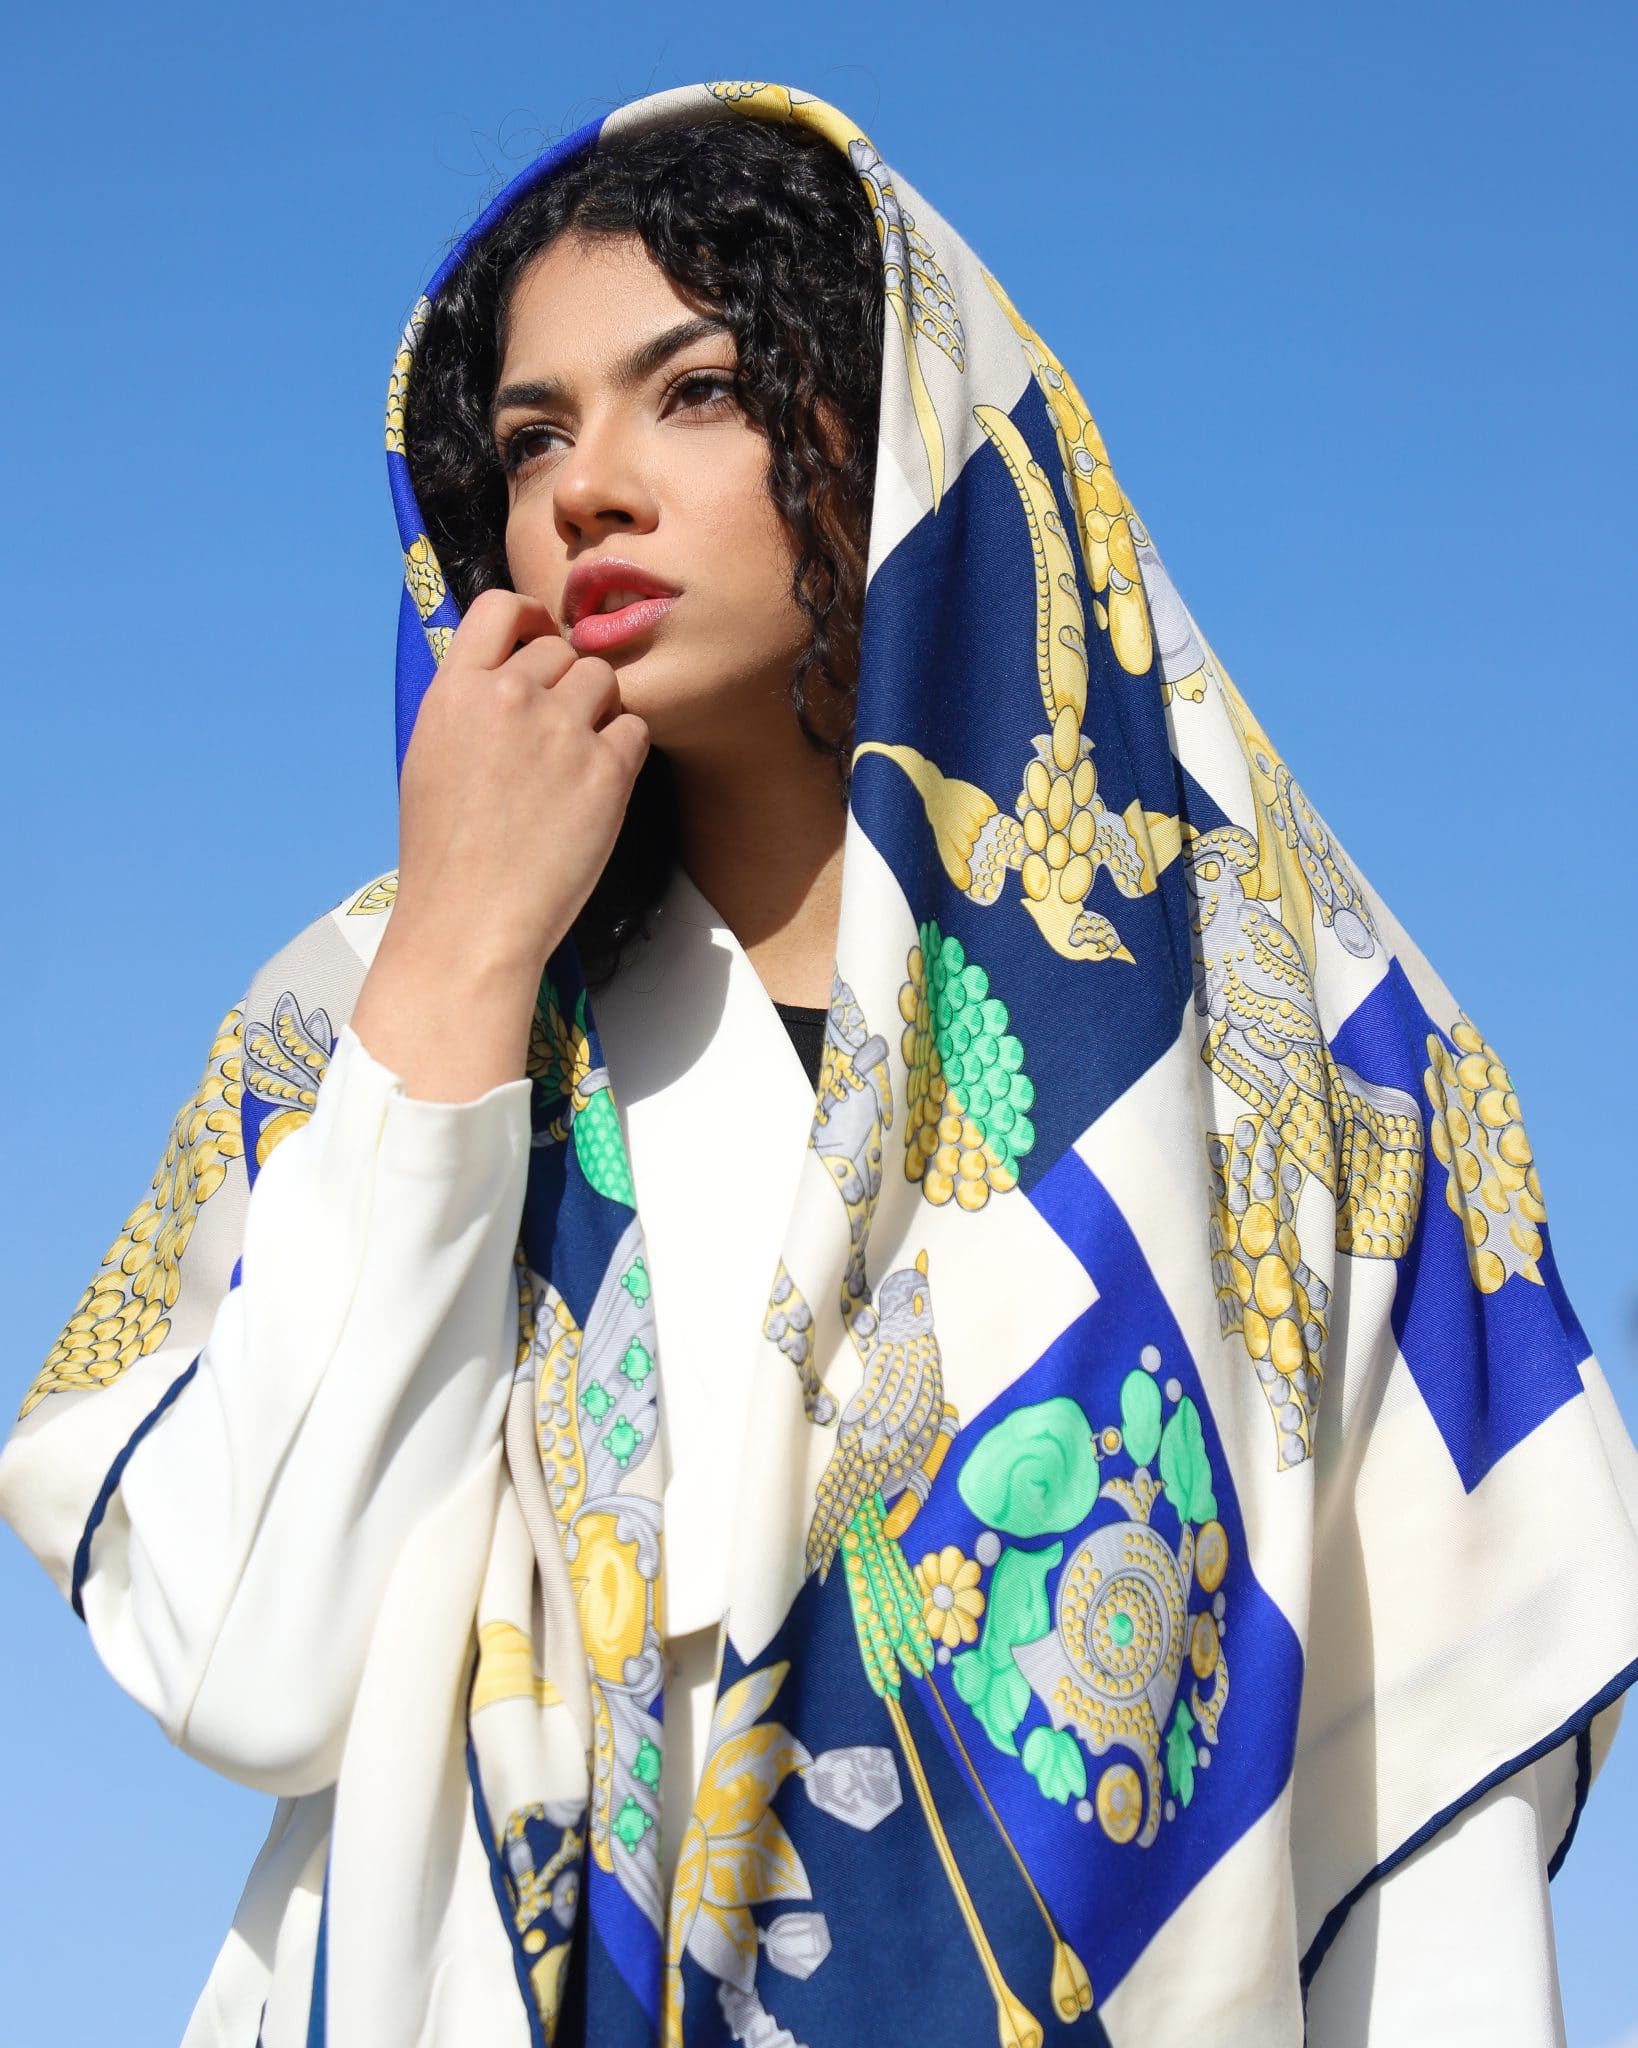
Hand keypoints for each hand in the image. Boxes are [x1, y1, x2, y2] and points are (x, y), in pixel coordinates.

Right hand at [351, 590, 648, 1100]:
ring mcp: (561, 730)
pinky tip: (596, 789)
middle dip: (567, 683)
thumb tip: (505, 672)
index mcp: (455, 691)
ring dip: (600, 711)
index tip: (541, 640)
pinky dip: (624, 753)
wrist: (471, 922)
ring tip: (577, 762)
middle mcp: (509, 697)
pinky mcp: (606, 769)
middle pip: (563, 650)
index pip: (501, 608)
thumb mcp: (431, 758)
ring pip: (605, 681)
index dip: (531, 618)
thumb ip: (468, 705)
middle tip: (559, 735)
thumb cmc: (445, 855)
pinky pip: (635, 729)